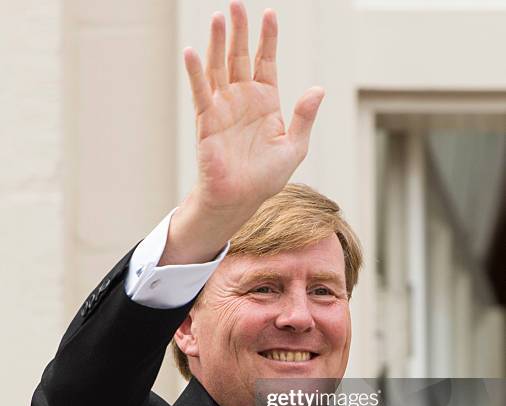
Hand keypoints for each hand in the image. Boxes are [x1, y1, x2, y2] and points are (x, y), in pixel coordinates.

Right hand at [184, 0, 324, 217]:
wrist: (241, 198)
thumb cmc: (267, 177)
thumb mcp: (294, 147)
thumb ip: (304, 118)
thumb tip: (318, 90)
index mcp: (266, 102)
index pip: (266, 61)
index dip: (268, 38)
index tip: (270, 13)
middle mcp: (243, 99)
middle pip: (240, 56)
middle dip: (239, 30)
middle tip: (236, 4)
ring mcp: (223, 107)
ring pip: (219, 67)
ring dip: (218, 42)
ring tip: (218, 17)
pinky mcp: (207, 119)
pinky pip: (200, 91)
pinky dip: (196, 72)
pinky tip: (193, 52)